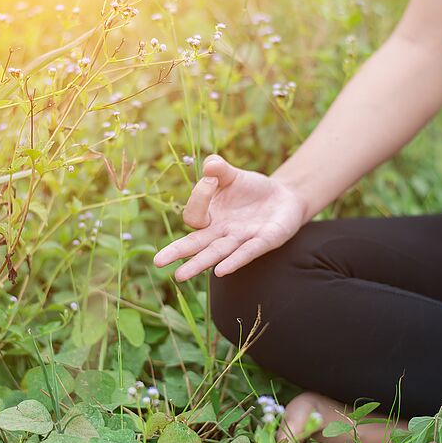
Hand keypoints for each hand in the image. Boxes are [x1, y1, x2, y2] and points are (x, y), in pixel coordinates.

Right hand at [153, 154, 307, 280]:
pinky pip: (247, 252)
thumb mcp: (234, 175)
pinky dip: (234, 261)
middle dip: (177, 252)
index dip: (199, 197)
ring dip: (198, 264)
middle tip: (157, 263)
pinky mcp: (264, 241)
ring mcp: (240, 239)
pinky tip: (221, 271)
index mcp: (210, 217)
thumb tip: (209, 166)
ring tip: (180, 276)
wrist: (284, 197)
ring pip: (216, 253)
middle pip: (195, 244)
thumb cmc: (252, 189)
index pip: (194, 215)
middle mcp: (221, 232)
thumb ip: (219, 169)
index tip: (212, 179)